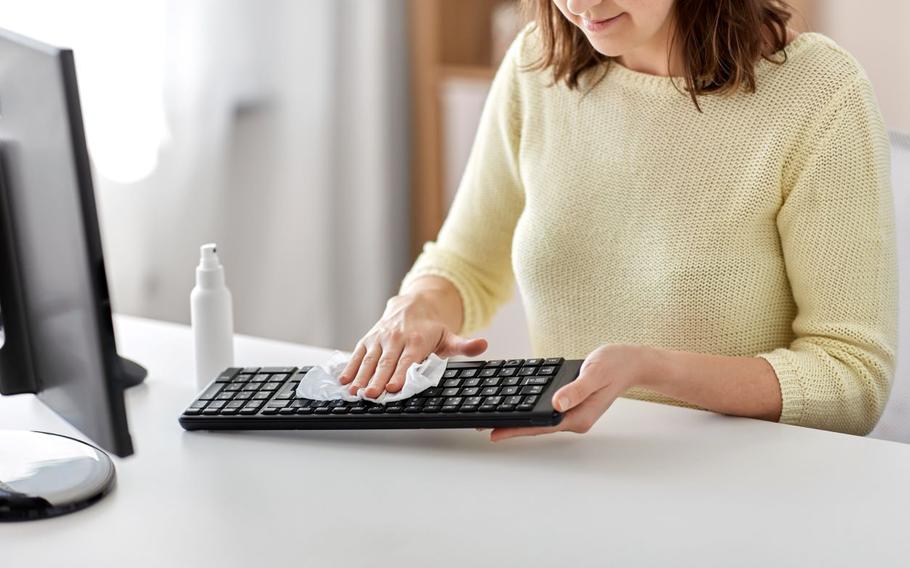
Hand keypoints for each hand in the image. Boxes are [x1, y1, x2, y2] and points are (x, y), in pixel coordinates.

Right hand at [339, 292, 487, 398]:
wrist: (413, 304)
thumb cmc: (431, 328)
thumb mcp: (450, 336)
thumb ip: (464, 345)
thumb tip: (482, 345)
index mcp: (417, 340)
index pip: (408, 361)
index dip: (400, 375)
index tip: (393, 388)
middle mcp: (396, 338)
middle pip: (386, 363)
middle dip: (377, 380)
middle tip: (371, 395)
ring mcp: (380, 338)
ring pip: (369, 360)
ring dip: (360, 377)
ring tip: (354, 392)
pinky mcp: (368, 339)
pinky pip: (357, 355)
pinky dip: (350, 367)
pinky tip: (344, 381)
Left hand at [488, 344, 654, 441]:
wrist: (631, 362)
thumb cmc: (615, 365)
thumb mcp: (594, 374)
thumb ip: (576, 389)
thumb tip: (557, 403)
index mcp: (579, 416)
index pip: (541, 426)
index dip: (516, 429)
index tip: (494, 432)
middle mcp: (575, 418)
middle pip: (537, 425)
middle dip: (511, 425)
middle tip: (482, 425)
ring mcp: (573, 412)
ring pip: (540, 418)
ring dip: (518, 417)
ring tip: (493, 417)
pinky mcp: (571, 403)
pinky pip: (546, 408)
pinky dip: (530, 407)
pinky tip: (517, 404)